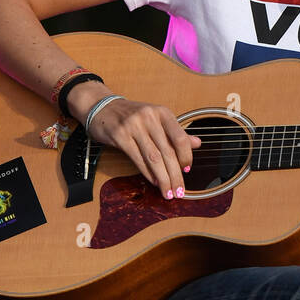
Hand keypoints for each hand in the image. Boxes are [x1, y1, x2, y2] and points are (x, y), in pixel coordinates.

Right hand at [69, 83, 200, 199]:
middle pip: (168, 152)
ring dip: (163, 179)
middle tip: (180, 191)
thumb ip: (176, 132)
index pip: (180, 138)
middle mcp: (149, 117)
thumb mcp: (156, 119)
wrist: (102, 107)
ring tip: (168, 192)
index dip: (186, 157)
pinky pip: (137, 159)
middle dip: (175, 175)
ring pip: (154, 158)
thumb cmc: (132, 115)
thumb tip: (197, 143)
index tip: (187, 171)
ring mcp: (133, 126)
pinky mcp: (120, 135)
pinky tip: (155, 183)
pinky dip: (148, 174)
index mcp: (162, 112)